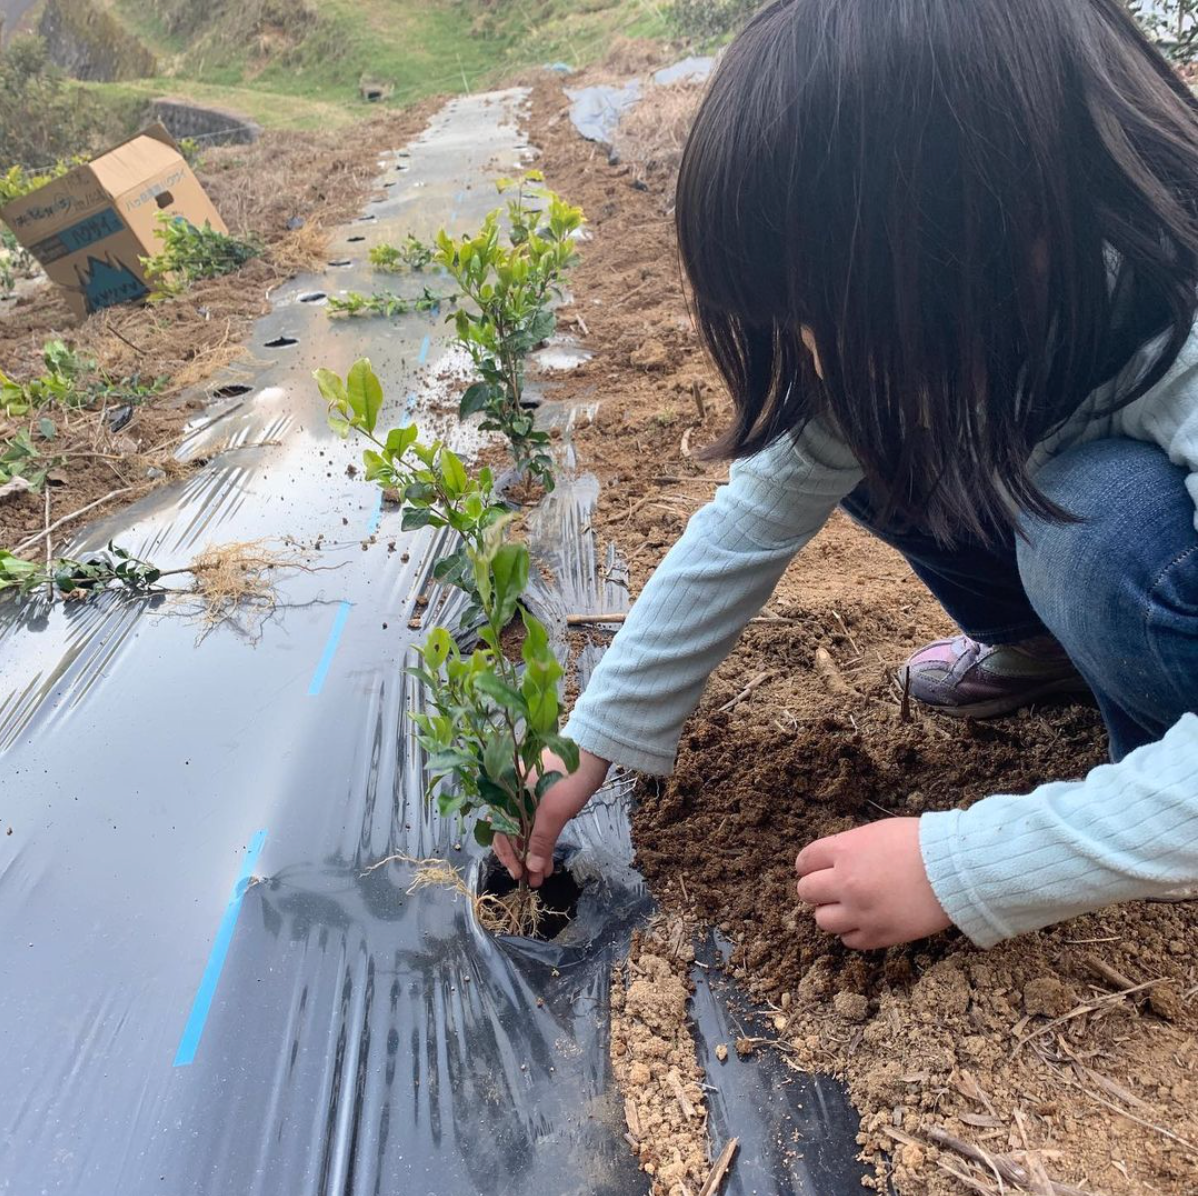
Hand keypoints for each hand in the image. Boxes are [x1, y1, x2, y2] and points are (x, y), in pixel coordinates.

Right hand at [492, 748, 610, 887]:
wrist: (592, 752)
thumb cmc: (569, 779)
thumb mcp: (554, 813)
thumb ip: (541, 841)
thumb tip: (532, 869)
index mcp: (507, 795)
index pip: (498, 830)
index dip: (507, 855)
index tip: (520, 874)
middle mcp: (512, 796)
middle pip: (510, 832)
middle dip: (522, 858)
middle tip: (534, 880)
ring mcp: (526, 796)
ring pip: (524, 830)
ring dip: (533, 853)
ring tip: (544, 874)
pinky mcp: (541, 798)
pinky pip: (535, 823)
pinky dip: (541, 841)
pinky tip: (548, 858)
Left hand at [795, 819, 951, 949]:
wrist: (956, 870)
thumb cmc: (922, 843)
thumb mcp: (878, 832)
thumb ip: (852, 847)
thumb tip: (837, 860)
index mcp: (844, 851)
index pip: (805, 860)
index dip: (808, 865)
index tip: (814, 869)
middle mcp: (845, 882)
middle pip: (807, 892)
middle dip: (815, 890)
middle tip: (830, 889)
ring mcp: (860, 911)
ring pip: (822, 920)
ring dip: (831, 913)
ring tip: (847, 907)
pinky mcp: (879, 935)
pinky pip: (849, 940)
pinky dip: (852, 932)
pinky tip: (864, 922)